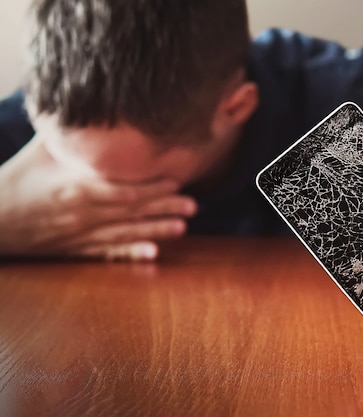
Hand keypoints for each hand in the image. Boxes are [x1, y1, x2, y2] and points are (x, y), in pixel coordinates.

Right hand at [0, 135, 196, 260]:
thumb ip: (70, 135)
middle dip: (164, 207)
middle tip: (193, 205)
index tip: (176, 180)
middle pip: (131, 210)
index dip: (151, 186)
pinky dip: (130, 254)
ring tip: (182, 229)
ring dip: (156, 231)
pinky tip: (152, 256)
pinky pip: (108, 253)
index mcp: (77, 187)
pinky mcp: (77, 249)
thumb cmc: (18, 180)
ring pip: (126, 233)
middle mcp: (83, 213)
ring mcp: (81, 234)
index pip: (123, 187)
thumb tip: (91, 107)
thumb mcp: (42, 151)